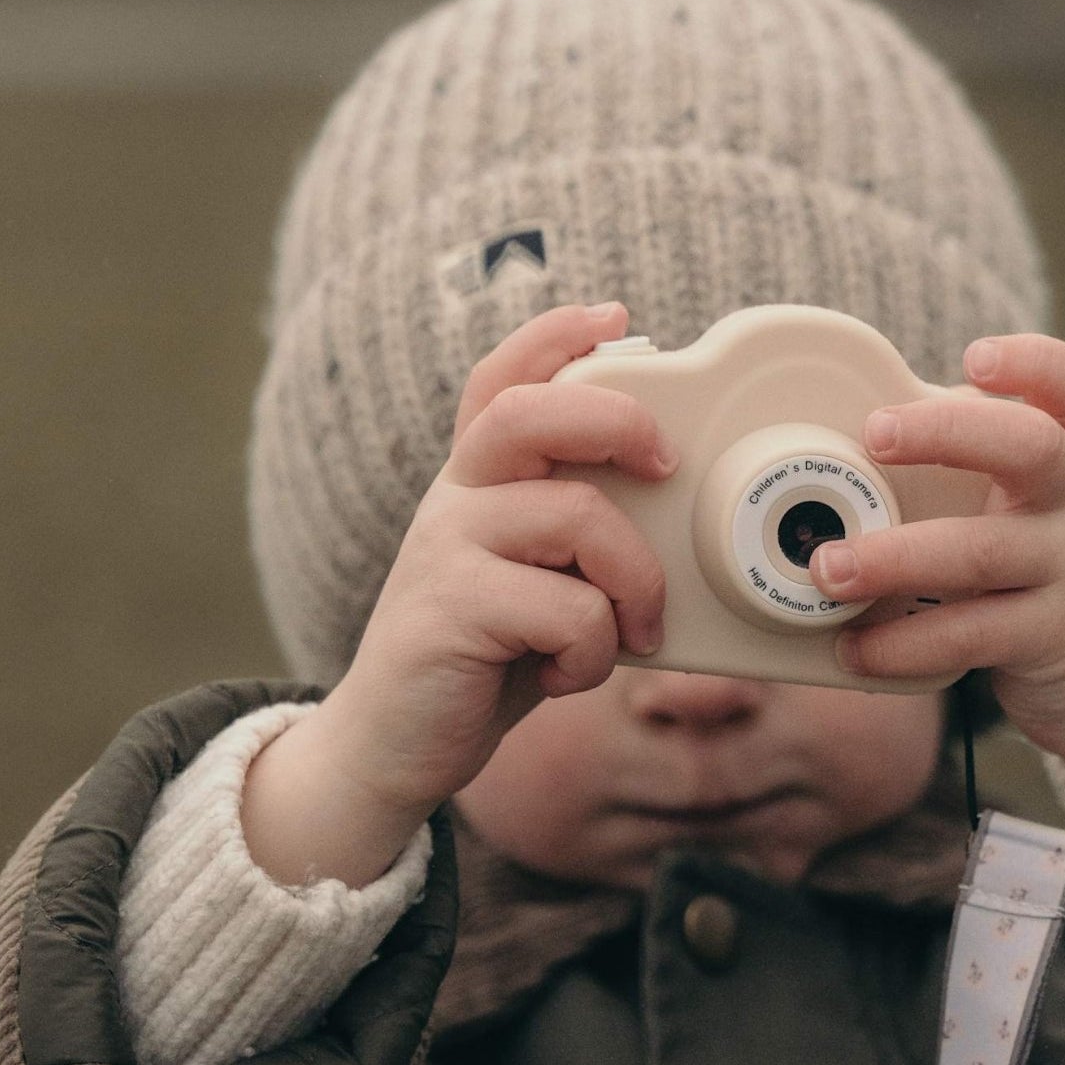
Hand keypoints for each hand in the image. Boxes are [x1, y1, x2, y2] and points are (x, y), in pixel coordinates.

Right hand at [241, 301, 671, 885]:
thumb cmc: (487, 659)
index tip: (616, 318)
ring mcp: (446, 550)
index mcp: (475, 483)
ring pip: (578, 517)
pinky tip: (562, 675)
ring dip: (633, 581)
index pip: (501, 383)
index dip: (554, 338)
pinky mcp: (450, 612)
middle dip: (617, 420)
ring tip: (629, 631)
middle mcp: (454, 499)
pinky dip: (592, 651)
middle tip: (665, 465)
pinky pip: (568, 609)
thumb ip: (576, 536)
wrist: (398, 745)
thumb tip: (666, 496)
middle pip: (530, 413)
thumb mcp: (533, 582)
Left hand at [809, 334, 1064, 803]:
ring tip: (828, 569)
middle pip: (1033, 447)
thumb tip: (838, 445)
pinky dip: (903, 645)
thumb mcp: (1017, 509)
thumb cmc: (1033, 572)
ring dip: (894, 556)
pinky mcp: (1048, 639)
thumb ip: (957, 469)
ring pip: (983, 552)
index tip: (975, 358)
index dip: (1038, 364)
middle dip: (947, 432)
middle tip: (874, 434)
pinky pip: (970, 635)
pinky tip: (856, 648)